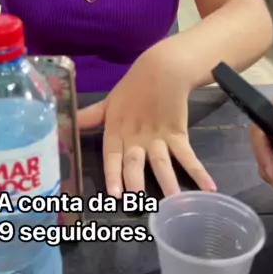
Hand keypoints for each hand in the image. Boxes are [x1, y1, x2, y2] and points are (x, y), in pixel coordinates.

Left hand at [77, 46, 215, 197]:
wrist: (161, 70)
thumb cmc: (131, 89)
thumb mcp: (107, 104)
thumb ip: (89, 117)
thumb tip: (62, 120)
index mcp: (117, 131)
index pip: (113, 156)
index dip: (113, 175)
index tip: (114, 194)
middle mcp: (137, 138)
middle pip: (136, 162)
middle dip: (136, 183)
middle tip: (138, 203)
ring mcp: (158, 137)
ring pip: (162, 161)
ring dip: (168, 181)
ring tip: (174, 201)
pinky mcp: (177, 134)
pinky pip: (188, 155)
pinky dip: (199, 172)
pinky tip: (209, 188)